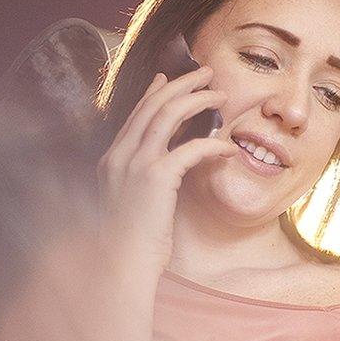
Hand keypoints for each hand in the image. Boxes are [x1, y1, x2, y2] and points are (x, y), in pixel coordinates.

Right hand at [97, 67, 235, 271]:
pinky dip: (212, 144)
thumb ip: (141, 184)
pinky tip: (228, 148)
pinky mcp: (155, 178)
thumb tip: (163, 175)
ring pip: (169, 114)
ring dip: (197, 99)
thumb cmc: (129, 246)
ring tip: (220, 94)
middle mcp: (119, 156)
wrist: (119, 267)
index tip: (168, 77)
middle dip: (181, 84)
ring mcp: (135, 164)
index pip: (135, 115)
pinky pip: (191, 149)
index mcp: (111, 160)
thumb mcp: (131, 207)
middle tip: (205, 73)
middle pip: (153, 105)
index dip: (154, 92)